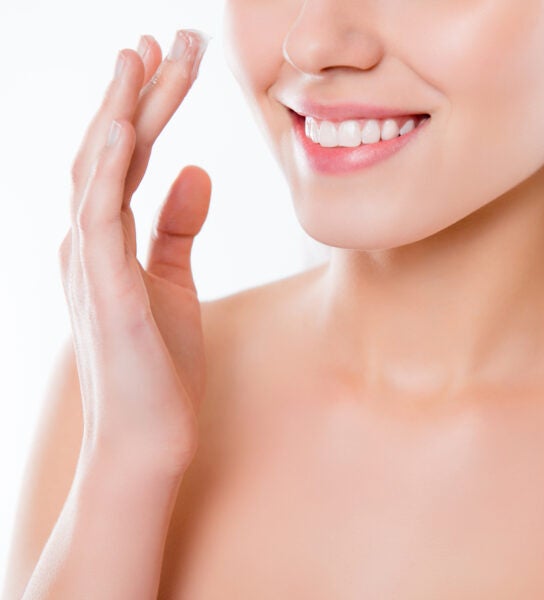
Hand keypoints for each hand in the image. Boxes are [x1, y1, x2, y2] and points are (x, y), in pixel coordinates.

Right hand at [61, 30, 210, 477]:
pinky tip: (126, 124)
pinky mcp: (106, 291)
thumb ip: (177, 226)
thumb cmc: (157, 365)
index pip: (126, 155)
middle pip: (111, 148)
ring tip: (144, 55)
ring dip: (122, 110)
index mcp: (105, 238)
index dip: (146, 104)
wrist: (151, 436)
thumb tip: (198, 170)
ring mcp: (90, 264)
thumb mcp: (173, 282)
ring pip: (100, 169)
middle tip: (166, 35)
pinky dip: (109, 167)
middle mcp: (87, 241)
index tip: (169, 57)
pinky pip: (100, 217)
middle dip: (138, 90)